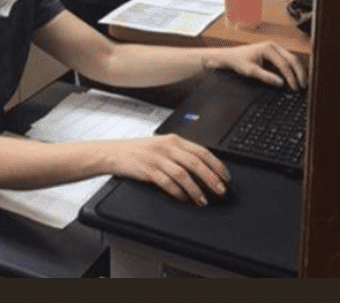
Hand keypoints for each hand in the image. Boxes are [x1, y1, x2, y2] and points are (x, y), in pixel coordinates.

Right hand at [106, 133, 230, 204]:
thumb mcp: (161, 146)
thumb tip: (203, 168)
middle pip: (195, 162)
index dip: (216, 164)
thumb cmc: (138, 150)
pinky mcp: (148, 170)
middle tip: (220, 190)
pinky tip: (183, 199)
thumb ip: (179, 153)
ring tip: (203, 200)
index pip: (201, 151)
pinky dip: (178, 193)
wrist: (114, 152)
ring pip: (183, 174)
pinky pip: (167, 183)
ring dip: (196, 189)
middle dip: (211, 178)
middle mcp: (167, 147)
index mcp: (173, 140)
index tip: (225, 177)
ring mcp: (157, 158)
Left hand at [211, 41, 307, 90]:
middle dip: (300, 73)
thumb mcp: (250, 71)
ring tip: (301, 85)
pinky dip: (292, 71)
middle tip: (303, 87)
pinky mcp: (274, 54)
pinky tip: (294, 80)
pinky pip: (287, 61)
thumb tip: (281, 83)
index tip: (295, 89)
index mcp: (268, 48)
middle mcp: (274, 46)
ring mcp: (275, 49)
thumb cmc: (238, 62)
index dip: (291, 77)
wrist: (229, 57)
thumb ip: (266, 77)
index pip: (284, 64)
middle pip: (293, 59)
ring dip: (297, 72)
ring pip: (292, 60)